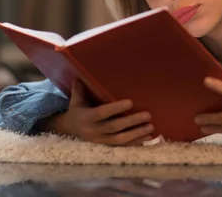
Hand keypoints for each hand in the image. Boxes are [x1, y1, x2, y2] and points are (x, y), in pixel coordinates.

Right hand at [38, 80, 153, 145]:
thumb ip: (79, 89)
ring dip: (137, 134)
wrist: (70, 131)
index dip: (115, 108)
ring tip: (151, 127)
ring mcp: (101, 140)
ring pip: (120, 139)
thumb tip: (79, 75)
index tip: (130, 102)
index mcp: (87, 118)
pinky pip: (123, 146)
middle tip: (148, 115)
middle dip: (132, 121)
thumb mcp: (76, 101)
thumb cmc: (78, 112)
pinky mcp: (107, 146)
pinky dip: (136, 142)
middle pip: (115, 127)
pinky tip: (148, 138)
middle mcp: (94, 130)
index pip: (102, 113)